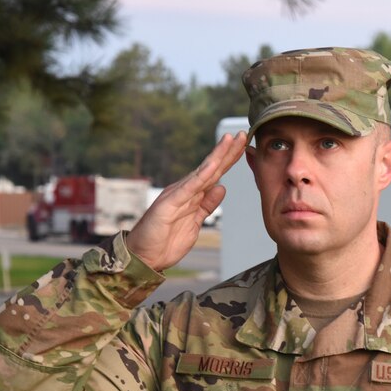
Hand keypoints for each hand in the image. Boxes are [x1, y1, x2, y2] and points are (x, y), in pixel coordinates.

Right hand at [127, 132, 247, 270]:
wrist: (144, 255)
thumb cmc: (166, 240)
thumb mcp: (196, 221)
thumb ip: (207, 205)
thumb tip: (222, 187)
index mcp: (193, 195)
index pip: (215, 174)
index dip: (230, 160)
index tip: (245, 146)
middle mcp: (186, 190)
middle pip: (211, 168)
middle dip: (228, 151)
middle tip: (243, 134)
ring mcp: (178, 194)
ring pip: (202, 172)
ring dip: (217, 156)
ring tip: (230, 140)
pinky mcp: (170, 203)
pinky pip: (189, 187)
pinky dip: (202, 175)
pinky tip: (214, 165)